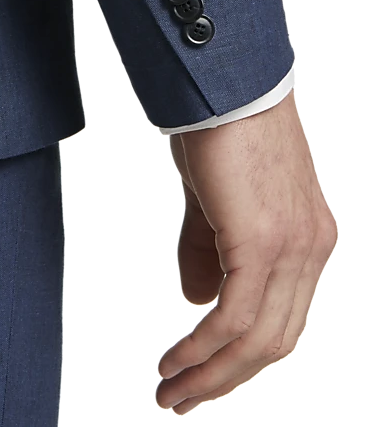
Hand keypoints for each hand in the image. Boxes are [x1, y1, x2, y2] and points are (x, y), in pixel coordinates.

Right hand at [155, 91, 336, 413]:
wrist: (226, 85)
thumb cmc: (222, 135)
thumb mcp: (216, 205)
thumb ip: (211, 255)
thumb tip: (199, 303)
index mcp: (306, 242)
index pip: (281, 321)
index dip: (240, 360)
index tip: (202, 378)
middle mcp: (311, 250)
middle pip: (274, 341)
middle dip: (224, 379)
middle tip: (180, 400)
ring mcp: (294, 247)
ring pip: (257, 338)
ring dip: (210, 373)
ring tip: (170, 390)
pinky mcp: (264, 241)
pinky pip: (234, 316)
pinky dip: (203, 348)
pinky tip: (175, 361)